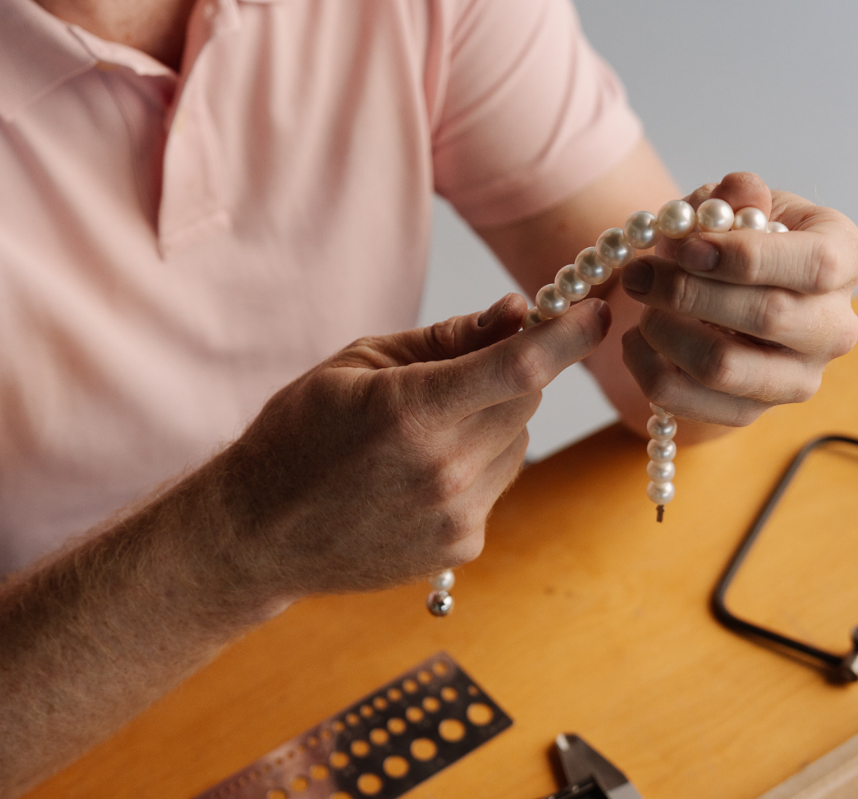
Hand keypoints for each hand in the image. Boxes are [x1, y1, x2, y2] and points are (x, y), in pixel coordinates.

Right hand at [210, 293, 610, 601]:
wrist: (260, 531)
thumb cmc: (301, 431)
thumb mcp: (360, 362)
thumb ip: (446, 339)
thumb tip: (514, 311)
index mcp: (412, 411)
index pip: (521, 367)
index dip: (568, 335)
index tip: (597, 310)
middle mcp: (442, 470)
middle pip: (526, 399)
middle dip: (514, 370)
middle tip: (469, 364)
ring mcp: (455, 516)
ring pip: (518, 439)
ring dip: (495, 418)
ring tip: (427, 427)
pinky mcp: (461, 547)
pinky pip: (498, 481)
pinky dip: (478, 461)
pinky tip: (421, 469)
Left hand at [618, 172, 857, 427]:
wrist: (717, 287)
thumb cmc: (731, 236)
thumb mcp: (733, 202)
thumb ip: (735, 194)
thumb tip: (739, 191)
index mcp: (844, 258)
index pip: (815, 264)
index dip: (746, 257)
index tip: (686, 247)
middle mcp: (835, 327)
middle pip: (768, 317)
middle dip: (688, 291)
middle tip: (639, 272)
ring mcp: (798, 377)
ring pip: (723, 367)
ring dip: (663, 329)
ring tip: (640, 299)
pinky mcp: (752, 411)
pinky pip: (689, 403)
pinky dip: (646, 368)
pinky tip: (634, 337)